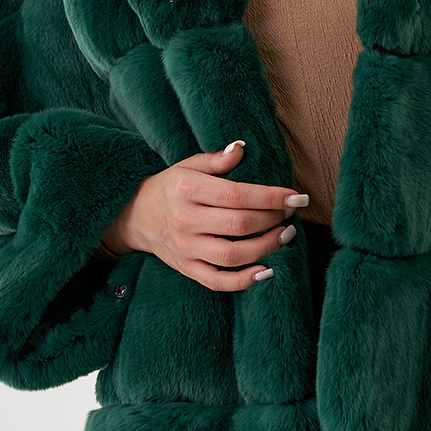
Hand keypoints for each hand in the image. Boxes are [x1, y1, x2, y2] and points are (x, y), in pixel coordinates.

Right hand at [98, 139, 306, 291]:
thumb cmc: (169, 187)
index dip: (271, 197)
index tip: (296, 196)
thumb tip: (241, 149)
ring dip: (266, 247)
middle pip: (238, 224)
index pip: (236, 194)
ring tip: (285, 235)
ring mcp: (184, 247)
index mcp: (186, 189)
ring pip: (232, 254)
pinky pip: (217, 281)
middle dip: (272, 219)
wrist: (135, 216)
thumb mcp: (187, 166)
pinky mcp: (186, 268)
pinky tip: (265, 270)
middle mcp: (184, 220)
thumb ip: (215, 160)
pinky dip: (243, 281)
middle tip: (289, 214)